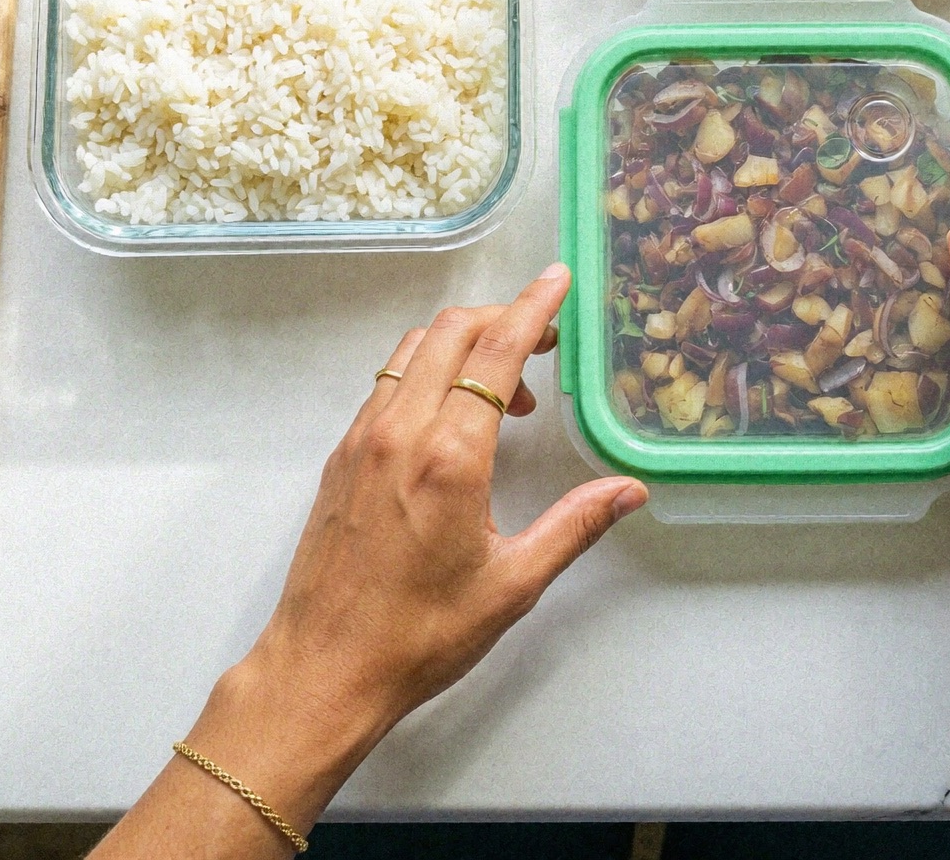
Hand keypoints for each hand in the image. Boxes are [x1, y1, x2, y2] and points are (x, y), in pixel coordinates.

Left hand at [241, 262, 645, 742]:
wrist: (321, 670)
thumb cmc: (420, 636)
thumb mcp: (512, 586)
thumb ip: (573, 526)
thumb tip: (628, 489)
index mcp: (450, 456)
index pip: (496, 351)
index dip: (531, 308)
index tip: (557, 280)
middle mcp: (401, 430)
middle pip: (453, 332)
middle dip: (502, 317)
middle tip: (544, 338)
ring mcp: (363, 437)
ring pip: (414, 349)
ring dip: (463, 344)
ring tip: (507, 389)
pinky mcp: (341, 454)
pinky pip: (388, 382)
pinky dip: (428, 370)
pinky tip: (453, 415)